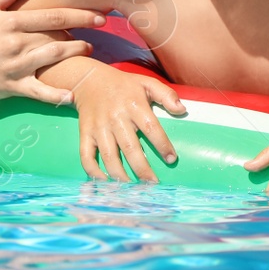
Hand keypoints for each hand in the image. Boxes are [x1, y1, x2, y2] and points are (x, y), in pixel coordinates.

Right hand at [0, 0, 106, 105]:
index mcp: (11, 22)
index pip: (52, 16)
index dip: (79, 15)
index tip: (98, 15)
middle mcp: (16, 44)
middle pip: (57, 37)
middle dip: (81, 34)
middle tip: (101, 31)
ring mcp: (15, 67)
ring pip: (53, 59)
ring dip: (76, 55)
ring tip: (90, 50)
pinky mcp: (13, 87)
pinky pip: (39, 92)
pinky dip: (56, 95)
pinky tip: (73, 96)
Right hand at [71, 61, 186, 183]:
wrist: (89, 80)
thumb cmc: (124, 85)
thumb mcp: (147, 83)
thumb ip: (166, 95)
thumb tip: (182, 110)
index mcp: (133, 105)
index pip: (151, 128)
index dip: (162, 145)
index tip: (171, 159)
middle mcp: (116, 118)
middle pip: (130, 148)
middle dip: (142, 169)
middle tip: (153, 184)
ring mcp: (99, 127)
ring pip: (109, 156)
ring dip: (121, 176)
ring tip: (132, 189)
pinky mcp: (85, 134)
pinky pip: (87, 156)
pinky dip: (94, 172)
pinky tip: (106, 182)